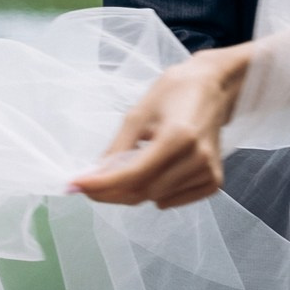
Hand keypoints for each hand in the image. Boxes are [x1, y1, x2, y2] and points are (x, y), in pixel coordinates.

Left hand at [69, 47, 245, 208]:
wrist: (214, 87)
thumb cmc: (174, 93)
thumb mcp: (139, 114)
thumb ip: (117, 148)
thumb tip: (93, 176)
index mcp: (178, 136)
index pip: (133, 174)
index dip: (100, 184)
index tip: (74, 185)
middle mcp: (197, 157)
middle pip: (143, 192)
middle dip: (112, 191)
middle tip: (93, 183)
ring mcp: (208, 171)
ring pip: (156, 198)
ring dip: (136, 189)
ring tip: (138, 164)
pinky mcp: (214, 180)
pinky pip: (174, 201)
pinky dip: (159, 194)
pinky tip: (160, 172)